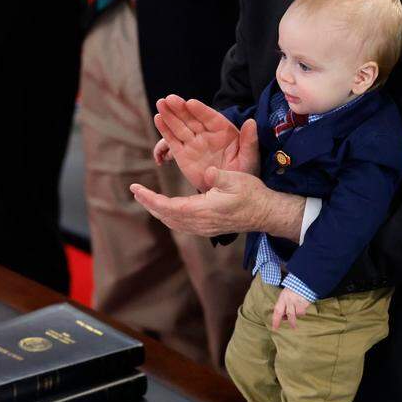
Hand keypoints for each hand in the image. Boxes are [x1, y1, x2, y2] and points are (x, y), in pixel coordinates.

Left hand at [131, 166, 271, 236]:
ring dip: (159, 211)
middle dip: (150, 205)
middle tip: (137, 192)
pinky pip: (182, 225)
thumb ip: (217, 176)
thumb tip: (205, 172)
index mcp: (203, 210)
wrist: (266, 213)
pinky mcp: (208, 228)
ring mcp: (204, 228)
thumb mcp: (236, 179)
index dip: (150, 199)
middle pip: (167, 217)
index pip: (168, 207)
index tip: (136, 189)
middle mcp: (200, 223)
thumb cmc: (252, 194)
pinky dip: (170, 216)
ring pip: (174, 223)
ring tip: (148, 200)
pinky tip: (168, 209)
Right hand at [154, 95, 258, 191]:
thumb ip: (250, 141)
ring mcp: (194, 143)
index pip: (211, 118)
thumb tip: (252, 122)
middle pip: (192, 118)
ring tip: (160, 103)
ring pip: (180, 126)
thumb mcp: (250, 157)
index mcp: (224, 131)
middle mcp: (207, 134)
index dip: (201, 110)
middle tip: (169, 99)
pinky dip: (165, 130)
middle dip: (181, 108)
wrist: (230, 190)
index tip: (190, 103)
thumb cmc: (243, 172)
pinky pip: (173, 140)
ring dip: (170, 115)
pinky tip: (158, 118)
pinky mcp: (183, 154)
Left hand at [271, 288, 309, 330]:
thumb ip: (283, 305)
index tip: (275, 328)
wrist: (303, 282)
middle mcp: (289, 301)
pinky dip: (302, 312)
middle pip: (289, 314)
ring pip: (296, 314)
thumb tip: (283, 317)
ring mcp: (297, 302)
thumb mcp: (285, 295)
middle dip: (290, 323)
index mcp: (282, 298)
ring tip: (295, 320)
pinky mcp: (303, 303)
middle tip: (292, 328)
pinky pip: (302, 312)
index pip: (277, 311)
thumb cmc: (293, 289)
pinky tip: (302, 308)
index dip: (276, 320)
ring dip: (296, 317)